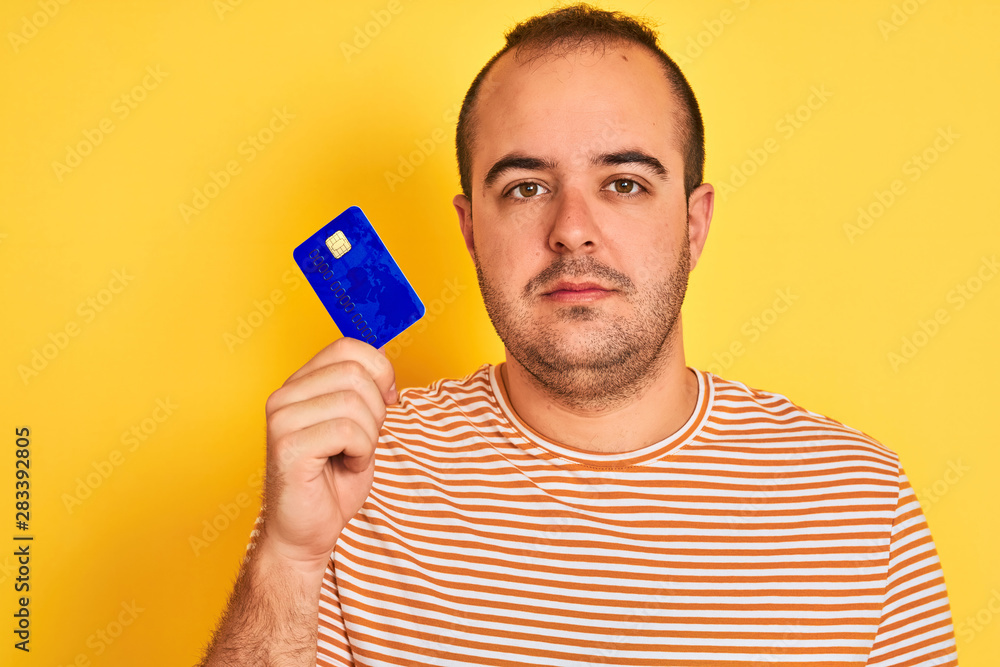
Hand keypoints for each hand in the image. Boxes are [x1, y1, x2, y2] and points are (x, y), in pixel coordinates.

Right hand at [258, 336, 396, 571]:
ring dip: (369, 437)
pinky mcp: (287, 447)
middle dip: (376, 409)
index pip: (347, 346)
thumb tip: (382, 359)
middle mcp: (284, 396)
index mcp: (299, 385)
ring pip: (354, 402)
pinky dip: (361, 454)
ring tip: (351, 457)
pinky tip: (346, 467)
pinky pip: (347, 431)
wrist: (305, 534)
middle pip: (356, 372)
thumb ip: (363, 390)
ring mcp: (281, 420)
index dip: (380, 370)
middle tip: (364, 440)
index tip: (387, 398)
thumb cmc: (331, 482)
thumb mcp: (357, 425)